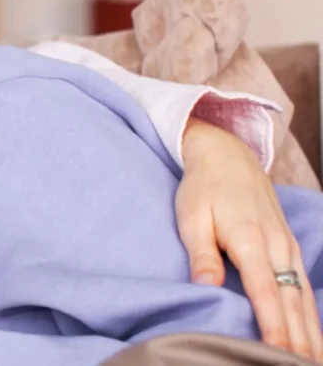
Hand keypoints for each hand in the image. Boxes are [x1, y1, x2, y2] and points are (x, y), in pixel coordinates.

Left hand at [176, 119, 322, 361]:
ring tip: (311, 363)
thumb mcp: (192, 217)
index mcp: (250, 240)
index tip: (276, 352)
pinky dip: (311, 316)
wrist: (227, 156)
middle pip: (293, 303)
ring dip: (311, 333)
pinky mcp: (289, 249)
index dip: (273, 326)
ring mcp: (288, 248)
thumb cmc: (203, 188)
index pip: (266, 293)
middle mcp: (277, 247)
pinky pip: (305, 289)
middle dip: (300, 340)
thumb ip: (202, 254)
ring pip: (305, 299)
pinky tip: (313, 338)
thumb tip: (205, 288)